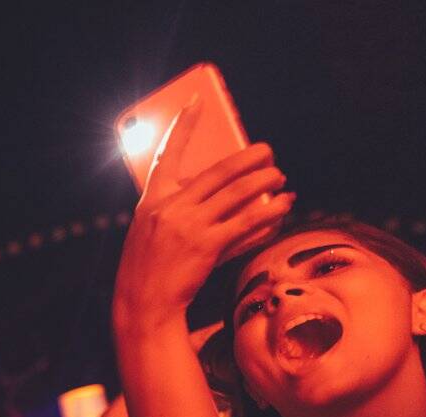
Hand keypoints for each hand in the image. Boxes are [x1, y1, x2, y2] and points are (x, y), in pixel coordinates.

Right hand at [113, 108, 292, 329]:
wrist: (143, 306)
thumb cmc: (150, 269)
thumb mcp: (152, 232)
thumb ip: (180, 208)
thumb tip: (223, 190)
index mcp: (152, 201)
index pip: (166, 155)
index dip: (183, 126)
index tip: (197, 102)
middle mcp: (170, 208)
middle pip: (220, 171)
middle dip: (251, 157)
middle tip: (269, 152)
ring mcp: (189, 227)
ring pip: (240, 192)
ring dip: (267, 180)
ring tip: (281, 178)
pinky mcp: (206, 247)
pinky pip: (247, 222)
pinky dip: (269, 212)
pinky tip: (283, 206)